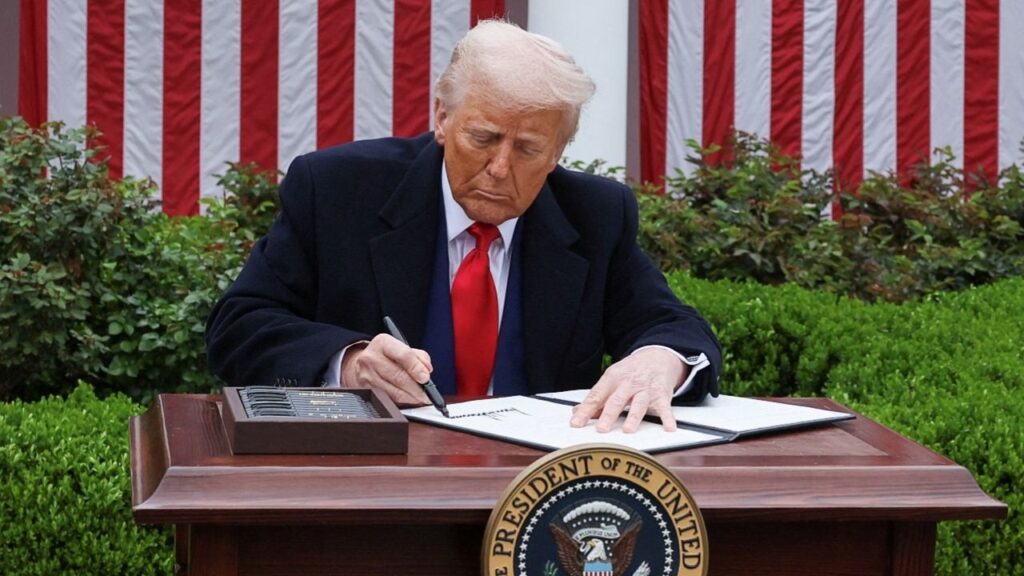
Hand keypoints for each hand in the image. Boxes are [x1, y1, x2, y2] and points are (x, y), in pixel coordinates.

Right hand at [340, 334, 432, 405]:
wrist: (363, 362)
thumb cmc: (387, 355)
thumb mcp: (402, 348)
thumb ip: (419, 357)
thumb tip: (427, 370)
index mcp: (383, 343)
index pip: (403, 355)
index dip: (416, 368)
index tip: (426, 378)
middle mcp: (372, 358)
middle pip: (399, 376)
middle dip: (417, 388)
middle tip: (428, 395)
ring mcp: (367, 375)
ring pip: (394, 392)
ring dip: (411, 398)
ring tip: (421, 399)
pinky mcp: (366, 389)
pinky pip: (389, 398)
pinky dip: (403, 401)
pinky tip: (410, 400)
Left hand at [569, 348, 687, 432]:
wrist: (656, 356)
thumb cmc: (630, 372)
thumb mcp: (611, 380)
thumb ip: (597, 398)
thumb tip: (576, 412)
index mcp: (612, 378)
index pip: (596, 396)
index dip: (586, 410)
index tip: (576, 423)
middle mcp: (628, 383)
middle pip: (617, 400)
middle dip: (609, 415)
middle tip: (601, 429)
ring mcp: (645, 389)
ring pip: (639, 404)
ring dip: (633, 417)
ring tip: (627, 430)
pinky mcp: (661, 395)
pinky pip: (664, 408)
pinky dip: (667, 418)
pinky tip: (669, 428)